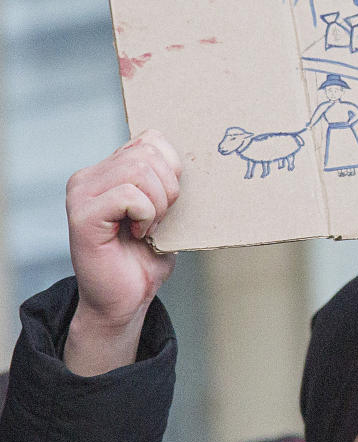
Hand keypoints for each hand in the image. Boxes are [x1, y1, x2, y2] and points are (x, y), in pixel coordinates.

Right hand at [64, 131, 181, 373]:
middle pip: (147, 153)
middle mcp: (86, 179)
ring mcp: (80, 196)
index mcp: (104, 171)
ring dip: (157, 204)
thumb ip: (164, 180)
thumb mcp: (161, 211)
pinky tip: (138, 234)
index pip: (150, 139)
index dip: (172, 169)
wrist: (123, 302)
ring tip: (146, 227)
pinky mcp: (83, 217)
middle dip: (168, 188)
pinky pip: (130, 196)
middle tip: (157, 219)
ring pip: (139, 170)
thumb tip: (192, 157)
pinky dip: (146, 215)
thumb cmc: (142, 259)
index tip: (165, 203)